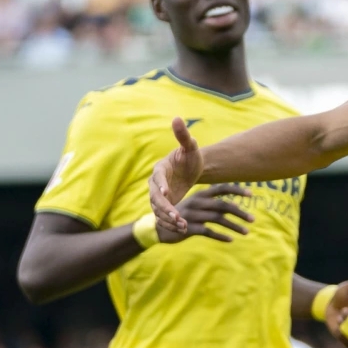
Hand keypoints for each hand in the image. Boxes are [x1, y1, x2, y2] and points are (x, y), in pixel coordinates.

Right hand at [150, 117, 204, 233]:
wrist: (191, 169)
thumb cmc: (190, 157)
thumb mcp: (190, 147)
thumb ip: (184, 136)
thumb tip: (177, 118)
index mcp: (160, 169)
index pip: (157, 178)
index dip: (161, 185)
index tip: (168, 192)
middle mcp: (156, 183)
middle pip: (156, 197)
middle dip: (165, 207)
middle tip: (176, 216)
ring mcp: (158, 195)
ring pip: (158, 209)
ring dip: (169, 218)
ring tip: (182, 225)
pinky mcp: (164, 204)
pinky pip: (163, 215)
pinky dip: (171, 222)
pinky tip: (183, 229)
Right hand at [156, 184, 253, 243]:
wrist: (159, 228)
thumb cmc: (184, 216)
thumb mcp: (197, 206)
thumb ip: (213, 205)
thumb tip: (235, 207)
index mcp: (200, 195)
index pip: (221, 189)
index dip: (236, 190)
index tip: (251, 194)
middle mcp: (197, 203)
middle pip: (223, 205)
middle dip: (240, 212)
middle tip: (253, 220)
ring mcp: (193, 215)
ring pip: (218, 219)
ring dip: (234, 226)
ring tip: (246, 232)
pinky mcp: (189, 228)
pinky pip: (208, 232)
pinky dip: (220, 236)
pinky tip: (230, 239)